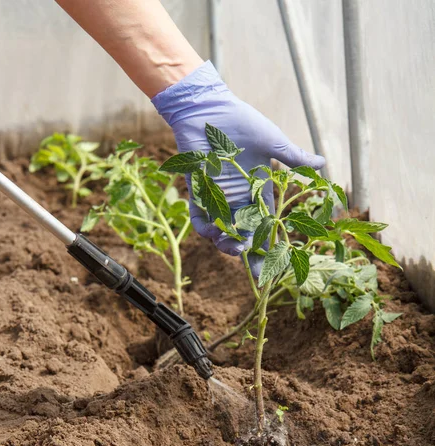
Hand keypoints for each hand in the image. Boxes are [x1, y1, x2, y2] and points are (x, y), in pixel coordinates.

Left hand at [152, 61, 324, 276]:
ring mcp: (217, 196)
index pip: (266, 224)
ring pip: (221, 231)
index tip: (274, 264)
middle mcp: (238, 198)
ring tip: (233, 246)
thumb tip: (322, 164)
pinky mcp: (197, 191)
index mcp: (258, 191)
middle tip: (251, 263)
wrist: (210, 107)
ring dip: (226, 243)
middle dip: (247, 251)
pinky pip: (198, 217)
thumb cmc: (242, 122)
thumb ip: (294, 157)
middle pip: (243, 234)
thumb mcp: (273, 141)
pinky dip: (204, 228)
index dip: (268, 244)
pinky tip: (213, 232)